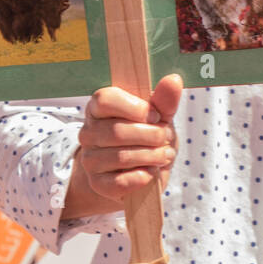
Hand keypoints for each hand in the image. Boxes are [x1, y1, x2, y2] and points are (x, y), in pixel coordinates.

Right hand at [74, 74, 182, 205]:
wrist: (139, 172)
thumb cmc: (147, 138)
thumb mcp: (159, 117)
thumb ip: (164, 100)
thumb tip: (173, 79)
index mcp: (98, 108)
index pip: (104, 99)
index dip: (135, 108)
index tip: (156, 116)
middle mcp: (88, 132)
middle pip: (117, 131)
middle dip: (151, 136)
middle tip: (165, 139)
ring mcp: (90, 159)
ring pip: (120, 157)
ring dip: (151, 157)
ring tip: (163, 155)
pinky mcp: (97, 183)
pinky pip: (119, 182)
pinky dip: (142, 177)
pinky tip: (150, 172)